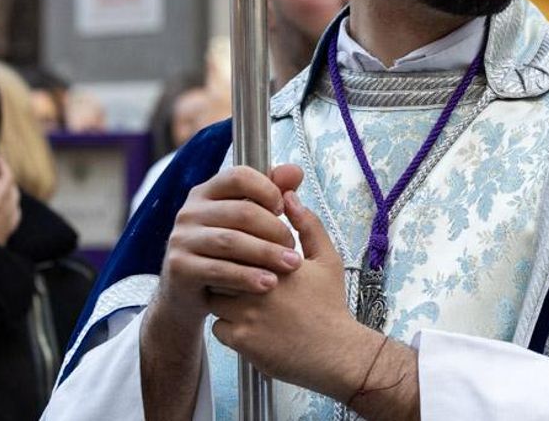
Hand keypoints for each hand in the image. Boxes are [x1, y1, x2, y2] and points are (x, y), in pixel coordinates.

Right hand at [0, 157, 20, 246]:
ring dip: (5, 186)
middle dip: (2, 173)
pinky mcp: (8, 229)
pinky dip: (8, 199)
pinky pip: (14, 209)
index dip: (2, 165)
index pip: (7, 178)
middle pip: (11, 185)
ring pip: (14, 196)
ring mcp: (9, 221)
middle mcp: (7, 211)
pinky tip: (0, 202)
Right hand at [150, 164, 304, 324]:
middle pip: (242, 211)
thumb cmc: (223, 252)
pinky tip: (268, 283)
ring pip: (232, 240)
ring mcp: (181, 238)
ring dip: (267, 253)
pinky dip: (247, 276)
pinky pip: (219, 269)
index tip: (284, 210)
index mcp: (206, 192)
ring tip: (291, 265)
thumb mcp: (244, 222)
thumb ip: (270, 194)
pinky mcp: (179, 267)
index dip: (267, 190)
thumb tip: (295, 171)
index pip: (239, 176)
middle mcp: (190, 211)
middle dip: (275, 230)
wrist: (187, 292)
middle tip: (294, 249)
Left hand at [209, 188, 383, 400]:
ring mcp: (247, 313)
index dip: (237, 248)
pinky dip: (227, 328)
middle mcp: (258, 285)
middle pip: (220, 268)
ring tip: (243, 303)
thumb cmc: (329, 305)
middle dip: (226, 272)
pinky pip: (217, 328)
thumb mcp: (327, 259)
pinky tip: (248, 327)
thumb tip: (288, 196)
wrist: (334, 353)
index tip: (243, 254)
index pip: (237, 243)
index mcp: (276, 261)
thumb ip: (307, 224)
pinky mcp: (241, 340)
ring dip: (223, 300)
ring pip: (214, 299)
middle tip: (237, 278)